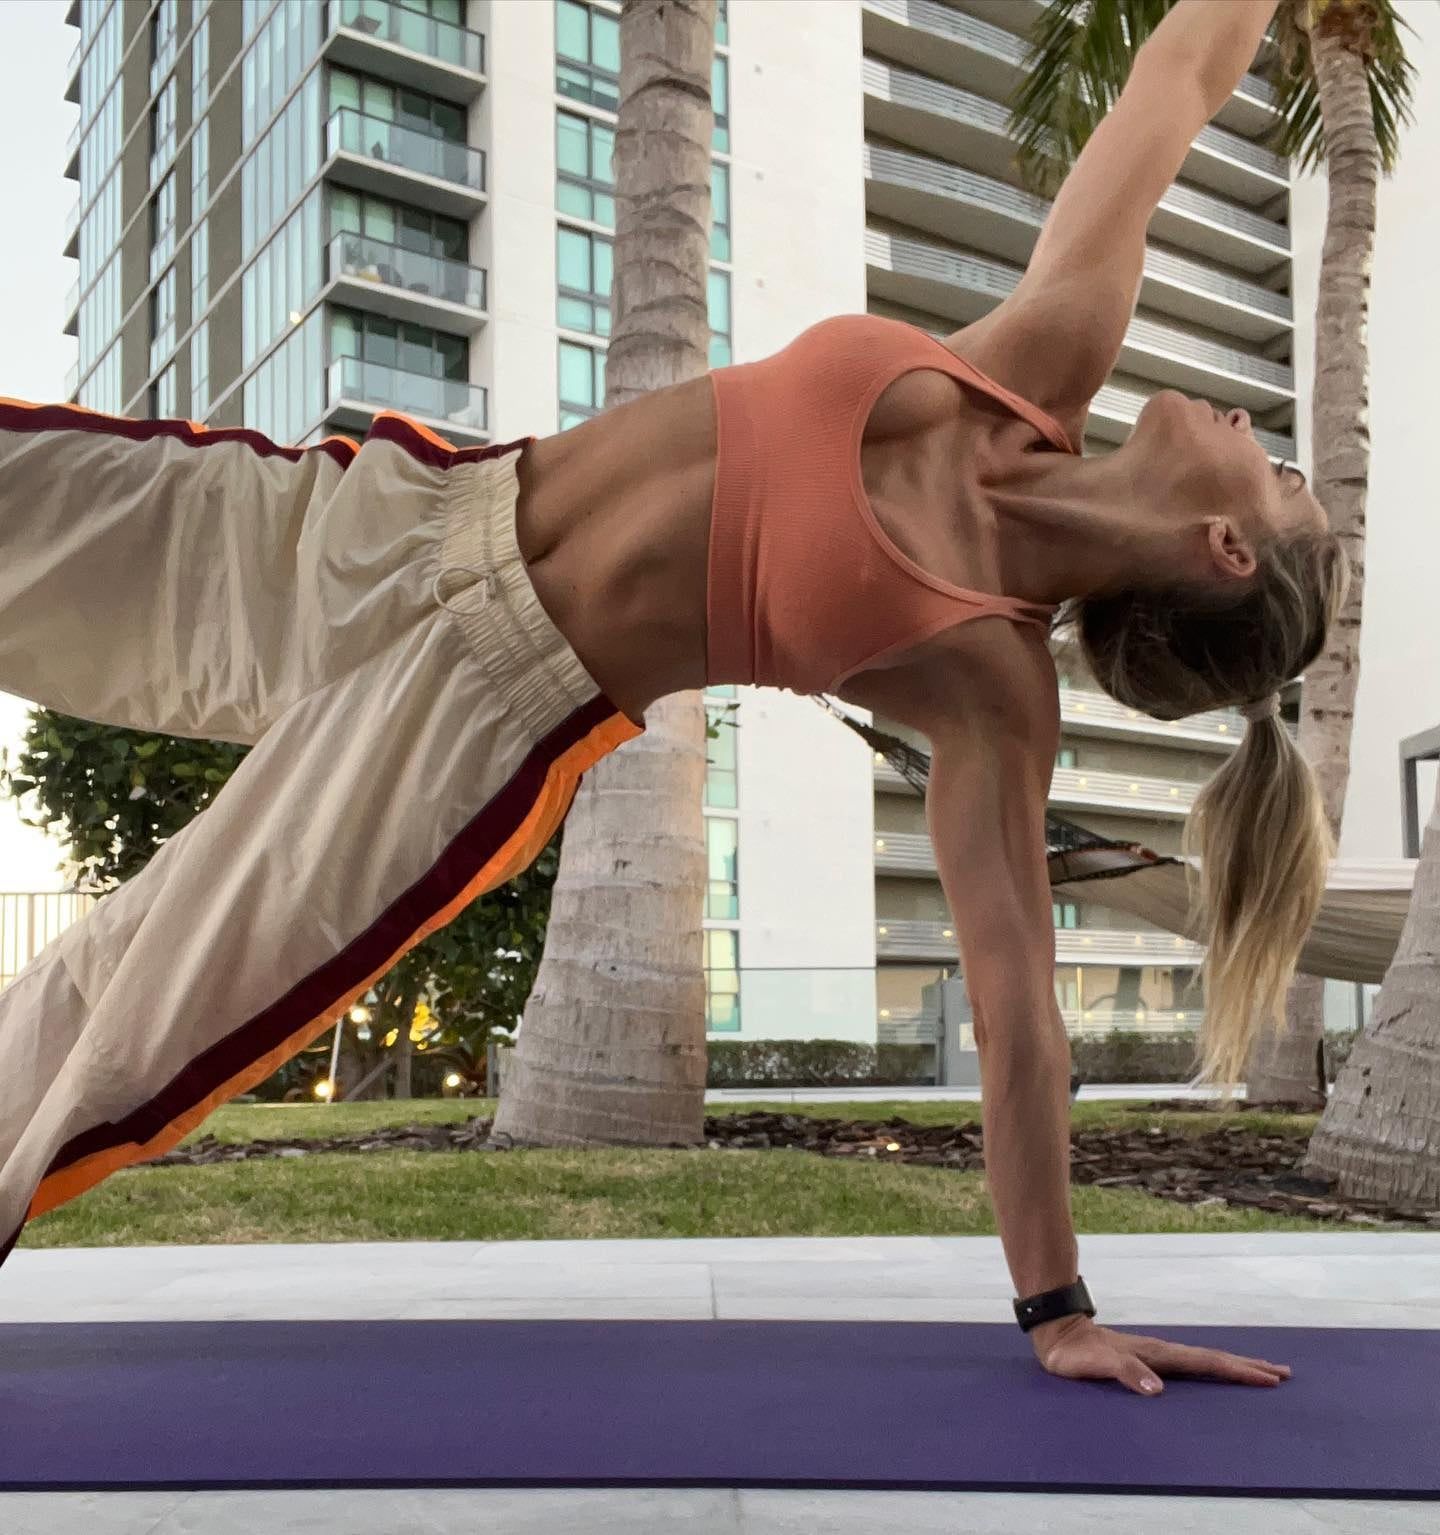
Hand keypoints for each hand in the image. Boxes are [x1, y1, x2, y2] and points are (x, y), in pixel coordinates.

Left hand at [1030, 1314, 1291, 1396]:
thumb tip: (1158, 1389)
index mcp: (1158, 1354)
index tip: (1268, 1378)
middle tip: (1282, 1373)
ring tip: (1259, 1370)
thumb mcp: (1099, 1365)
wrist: (1059, 1334)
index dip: (1237, 1370)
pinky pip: (1189, 1365)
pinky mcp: (1148, 1359)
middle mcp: (1163, 1352)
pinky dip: (1210, 1368)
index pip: (1206, 1363)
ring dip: (1233, 1365)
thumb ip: (1127, 1374)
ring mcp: (1157, 1354)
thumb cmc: (1076, 1354)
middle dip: (1247, 1366)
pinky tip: (1213, 1373)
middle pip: (1213, 1359)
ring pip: (1204, 1360)